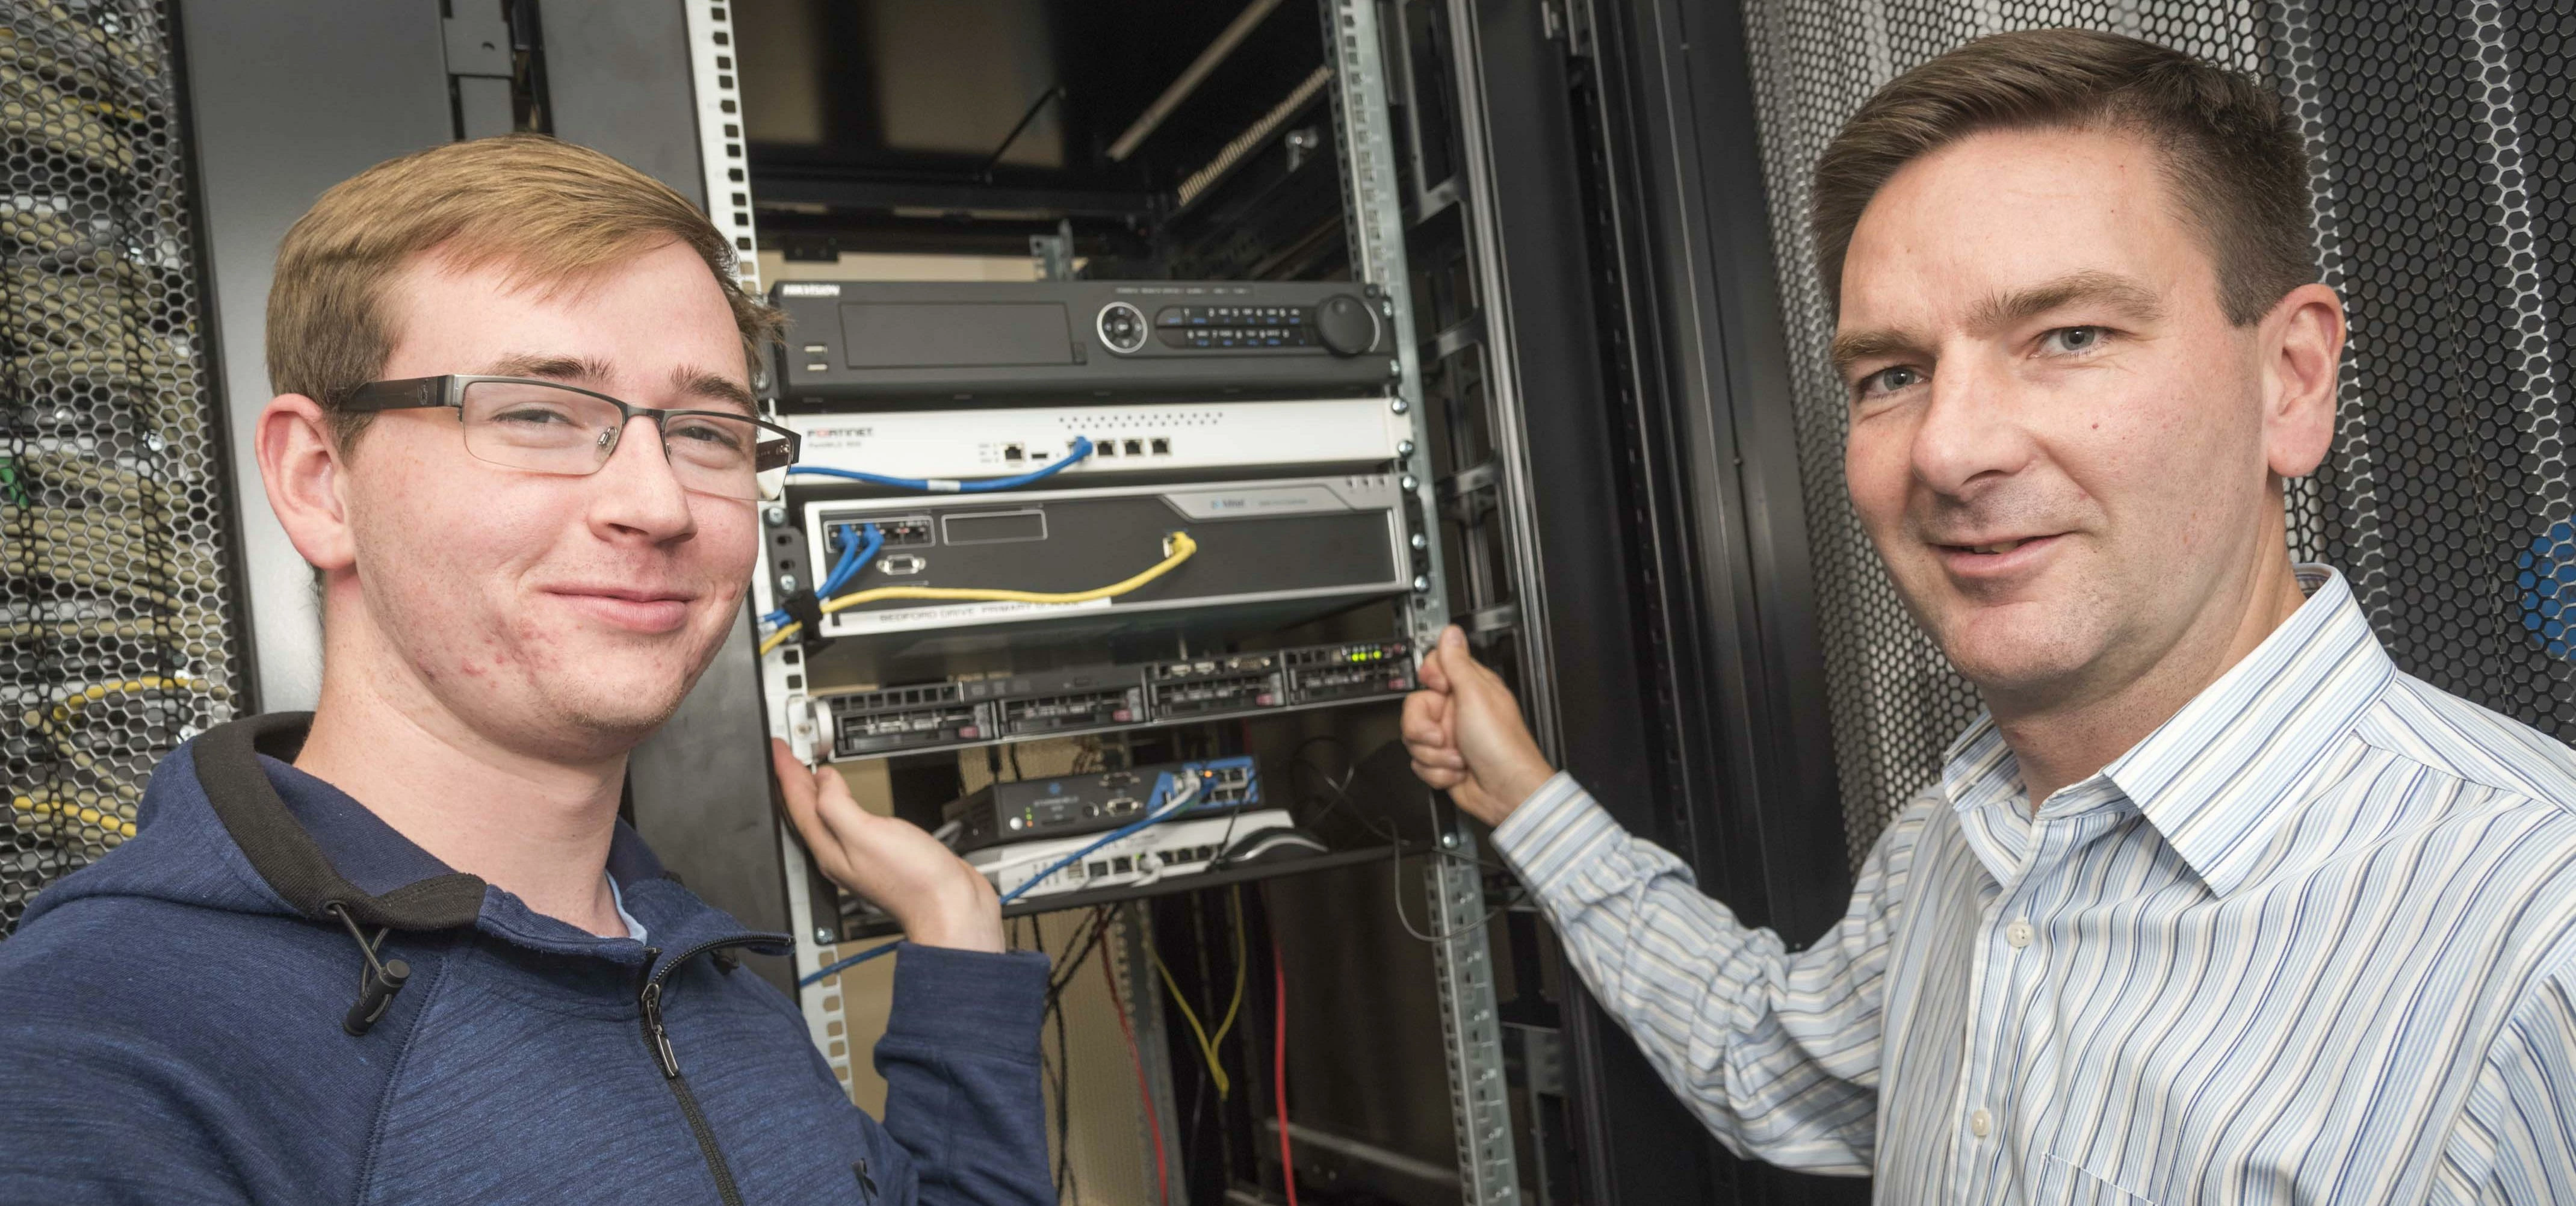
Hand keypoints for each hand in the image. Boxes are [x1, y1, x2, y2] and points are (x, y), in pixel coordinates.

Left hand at [770, 738, 1003, 953]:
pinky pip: (848, 819)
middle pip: (806, 811)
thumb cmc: (913, 881)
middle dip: (793, 780)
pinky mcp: (880, 853)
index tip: (777, 749)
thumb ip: (837, 805)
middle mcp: (839, 853)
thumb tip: (822, 781)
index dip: (785, 772)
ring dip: (814, 790)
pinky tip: (846, 797)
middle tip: (785, 755)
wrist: (950, 907)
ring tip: (806, 771)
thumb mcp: (866, 833)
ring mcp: (859, 855)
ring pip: (825, 816)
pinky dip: (840, 801)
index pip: (798, 804)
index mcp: (829, 848)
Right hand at [1402, 626, 1556, 825]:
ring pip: (1414, 739)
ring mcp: (1450, 738)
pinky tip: (1458, 772)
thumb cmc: (1502, 746)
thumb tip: (1451, 632)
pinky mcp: (1443, 763)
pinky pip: (1420, 763)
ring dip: (1434, 755)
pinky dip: (1437, 772)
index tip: (1438, 690)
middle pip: (1414, 709)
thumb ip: (1457, 662)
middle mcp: (1457, 712)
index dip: (1428, 680)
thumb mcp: (1476, 696)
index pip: (1432, 670)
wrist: (1506, 793)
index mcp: (1469, 689)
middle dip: (1423, 729)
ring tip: (1458, 758)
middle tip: (1441, 736)